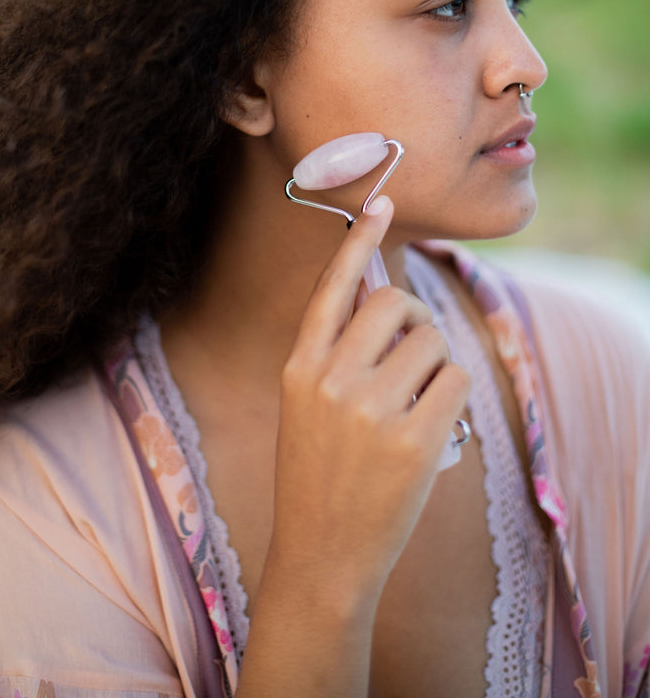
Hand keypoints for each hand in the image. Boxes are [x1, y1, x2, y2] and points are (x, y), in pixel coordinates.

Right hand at [268, 195, 471, 603]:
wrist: (321, 555)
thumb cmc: (318, 476)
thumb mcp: (305, 406)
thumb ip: (336, 353)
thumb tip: (384, 298)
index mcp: (300, 366)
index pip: (333, 286)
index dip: (360, 241)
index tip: (382, 201)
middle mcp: (331, 378)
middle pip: (396, 303)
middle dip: (416, 321)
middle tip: (415, 354)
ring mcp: (371, 409)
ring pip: (433, 340)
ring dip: (437, 364)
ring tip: (418, 404)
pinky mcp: (412, 439)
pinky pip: (456, 380)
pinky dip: (454, 396)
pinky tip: (433, 427)